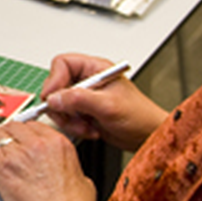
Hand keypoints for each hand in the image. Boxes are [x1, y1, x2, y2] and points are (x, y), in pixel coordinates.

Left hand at [0, 122, 97, 200]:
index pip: (32, 126)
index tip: (18, 138)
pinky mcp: (4, 167)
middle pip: (13, 127)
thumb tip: (65, 170)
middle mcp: (38, 144)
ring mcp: (20, 154)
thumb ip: (69, 168)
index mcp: (58, 144)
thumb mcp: (81, 179)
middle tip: (2, 146)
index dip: (22, 132)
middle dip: (6, 136)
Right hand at [36, 53, 166, 151]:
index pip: (62, 64)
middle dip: (62, 106)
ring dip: (68, 119)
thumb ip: (79, 99)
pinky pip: (65, 117)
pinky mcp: (83, 112)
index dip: (54, 79)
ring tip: (85, 125)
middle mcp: (88, 81)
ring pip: (58, 104)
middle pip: (56, 86)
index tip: (52, 97)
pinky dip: (73, 126)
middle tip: (72, 116)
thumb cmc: (140, 116)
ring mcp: (84, 98)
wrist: (148, 136)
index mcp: (95, 69)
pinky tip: (89, 130)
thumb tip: (54, 98)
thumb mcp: (109, 106)